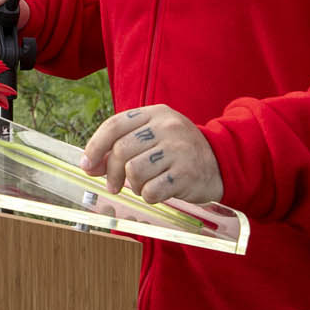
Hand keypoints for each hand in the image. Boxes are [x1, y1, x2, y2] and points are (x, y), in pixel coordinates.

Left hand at [81, 103, 222, 204]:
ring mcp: (178, 150)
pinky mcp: (186, 174)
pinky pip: (151, 190)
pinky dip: (148, 195)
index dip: (95, 146)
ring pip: (134, 171)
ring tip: (142, 185)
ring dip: (132, 184)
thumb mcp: (153, 137)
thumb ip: (122, 146)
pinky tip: (157, 191)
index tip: (87, 164)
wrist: (221, 162)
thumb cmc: (178, 151)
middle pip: (121, 150)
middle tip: (113, 186)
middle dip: (111, 172)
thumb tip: (89, 165)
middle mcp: (166, 127)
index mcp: (155, 113)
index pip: (114, 125)